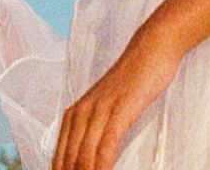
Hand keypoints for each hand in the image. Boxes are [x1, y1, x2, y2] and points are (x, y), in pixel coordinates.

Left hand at [51, 33, 181, 169]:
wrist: (150, 50)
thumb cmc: (133, 83)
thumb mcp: (109, 109)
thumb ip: (97, 130)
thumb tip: (94, 157)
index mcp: (74, 114)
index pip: (60, 156)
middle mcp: (81, 113)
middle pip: (68, 159)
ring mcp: (98, 110)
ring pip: (84, 154)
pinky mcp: (118, 110)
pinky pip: (106, 144)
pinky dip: (102, 164)